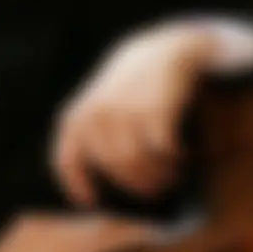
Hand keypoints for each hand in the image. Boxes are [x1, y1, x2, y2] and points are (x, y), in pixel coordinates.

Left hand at [50, 22, 222, 207]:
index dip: (78, 186)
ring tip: (174, 175)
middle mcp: (96, 116)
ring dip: (160, 175)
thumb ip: (97, 135)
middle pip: (116, 168)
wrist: (167, 48)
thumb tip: (106, 186)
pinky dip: (176, 159)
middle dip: (139, 184)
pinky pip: (163, 152)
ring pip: (139, 164)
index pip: (68, 160)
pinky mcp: (154, 112)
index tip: (93, 203)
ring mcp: (124, 114)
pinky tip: (185, 156)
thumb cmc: (136, 85)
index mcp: (78, 116)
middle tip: (159, 190)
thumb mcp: (104, 102)